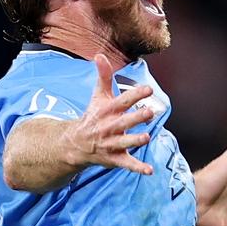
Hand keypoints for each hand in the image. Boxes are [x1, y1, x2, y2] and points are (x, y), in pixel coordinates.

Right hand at [60, 53, 155, 175]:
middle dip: (136, 117)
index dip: (135, 95)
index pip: (122, 101)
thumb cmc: (93, 116)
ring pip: (124, 143)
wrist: (76, 144)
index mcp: (107, 111)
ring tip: (146, 137)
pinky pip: (126, 164)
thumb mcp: (98, 96)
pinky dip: (137, 168)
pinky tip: (149, 171)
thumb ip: (103, 76)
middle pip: (124, 122)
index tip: (148, 89)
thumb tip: (99, 54)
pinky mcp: (115, 158)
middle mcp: (109, 127)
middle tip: (150, 112)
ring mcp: (111, 144)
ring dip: (134, 141)